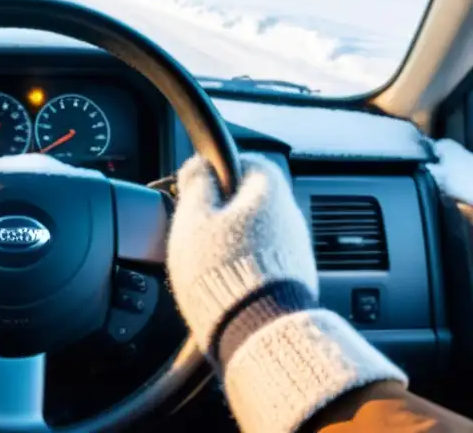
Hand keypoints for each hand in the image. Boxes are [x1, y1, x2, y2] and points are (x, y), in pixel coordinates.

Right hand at [167, 153, 405, 432]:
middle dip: (223, 212)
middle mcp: (291, 216)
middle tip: (195, 229)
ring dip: (233, 242)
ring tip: (205, 262)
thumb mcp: (193, 216)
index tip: (197, 187)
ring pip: (257, 233)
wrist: (257, 330)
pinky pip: (264, 263)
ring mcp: (296, 251)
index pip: (245, 161)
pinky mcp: (294, 281)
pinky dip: (244, 268)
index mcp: (269, 190)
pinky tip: (223, 284)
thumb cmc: (221, 270)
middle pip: (252, 200)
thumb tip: (199, 165)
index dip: (217, 172)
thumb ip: (196, 183)